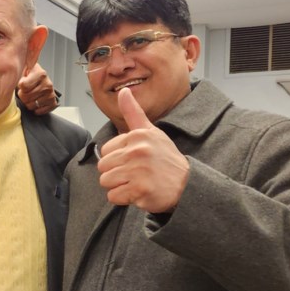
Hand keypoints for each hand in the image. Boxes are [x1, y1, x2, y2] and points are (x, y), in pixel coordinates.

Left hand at [17, 63, 58, 114]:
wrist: (40, 79)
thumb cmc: (29, 76)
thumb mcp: (23, 70)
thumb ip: (18, 74)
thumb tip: (13, 81)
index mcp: (40, 74)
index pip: (23, 86)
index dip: (19, 87)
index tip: (21, 84)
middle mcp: (48, 84)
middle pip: (26, 97)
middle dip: (22, 95)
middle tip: (25, 91)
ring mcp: (51, 94)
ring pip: (31, 106)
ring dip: (28, 103)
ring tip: (30, 96)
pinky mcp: (53, 103)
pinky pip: (38, 111)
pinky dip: (35, 109)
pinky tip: (35, 101)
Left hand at [97, 88, 188, 212]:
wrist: (187, 184)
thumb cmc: (165, 159)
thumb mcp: (151, 132)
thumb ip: (133, 113)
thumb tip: (123, 91)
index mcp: (138, 136)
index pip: (106, 150)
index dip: (116, 158)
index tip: (133, 160)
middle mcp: (138, 151)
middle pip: (103, 167)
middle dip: (115, 173)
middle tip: (136, 173)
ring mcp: (139, 171)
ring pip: (106, 182)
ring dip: (118, 186)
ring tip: (137, 182)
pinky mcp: (140, 190)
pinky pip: (113, 197)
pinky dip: (123, 199)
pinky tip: (139, 192)